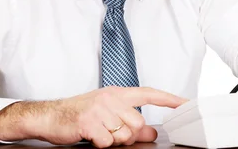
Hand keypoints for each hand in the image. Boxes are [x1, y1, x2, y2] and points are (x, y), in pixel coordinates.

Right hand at [0, 86, 186, 147]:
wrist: (50, 116)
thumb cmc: (79, 114)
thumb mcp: (108, 114)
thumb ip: (131, 122)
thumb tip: (151, 132)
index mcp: (117, 93)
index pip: (149, 93)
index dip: (170, 99)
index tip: (186, 104)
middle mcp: (110, 97)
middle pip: (137, 123)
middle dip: (128, 135)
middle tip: (112, 133)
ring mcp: (99, 109)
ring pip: (123, 134)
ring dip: (113, 140)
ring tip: (99, 133)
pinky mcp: (88, 122)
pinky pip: (107, 141)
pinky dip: (100, 144)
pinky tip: (91, 137)